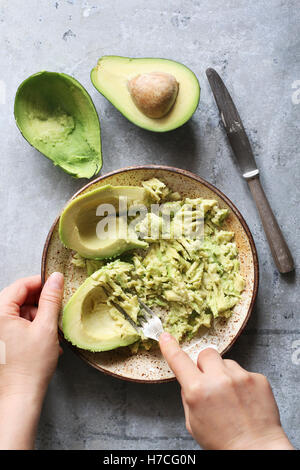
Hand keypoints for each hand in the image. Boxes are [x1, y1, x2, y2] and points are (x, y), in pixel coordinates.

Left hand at [0, 272, 63, 448]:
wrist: (20, 396)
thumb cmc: (31, 366)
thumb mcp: (46, 327)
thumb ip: (51, 299)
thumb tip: (56, 278)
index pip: (20, 285)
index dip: (40, 283)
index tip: (56, 285)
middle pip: (18, 298)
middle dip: (40, 303)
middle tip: (56, 309)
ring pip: (19, 312)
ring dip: (37, 317)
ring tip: (52, 330)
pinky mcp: (1, 341)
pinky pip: (16, 325)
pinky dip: (31, 327)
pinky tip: (45, 338)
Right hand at [159, 333, 293, 449]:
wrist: (257, 450)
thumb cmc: (223, 442)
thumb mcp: (193, 423)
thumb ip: (189, 397)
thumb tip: (190, 381)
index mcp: (198, 391)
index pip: (179, 360)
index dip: (170, 347)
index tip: (165, 337)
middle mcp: (219, 379)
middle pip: (206, 354)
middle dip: (205, 365)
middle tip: (210, 382)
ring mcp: (241, 377)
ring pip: (227, 363)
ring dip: (225, 375)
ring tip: (232, 398)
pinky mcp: (258, 378)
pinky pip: (245, 372)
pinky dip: (243, 384)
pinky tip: (245, 401)